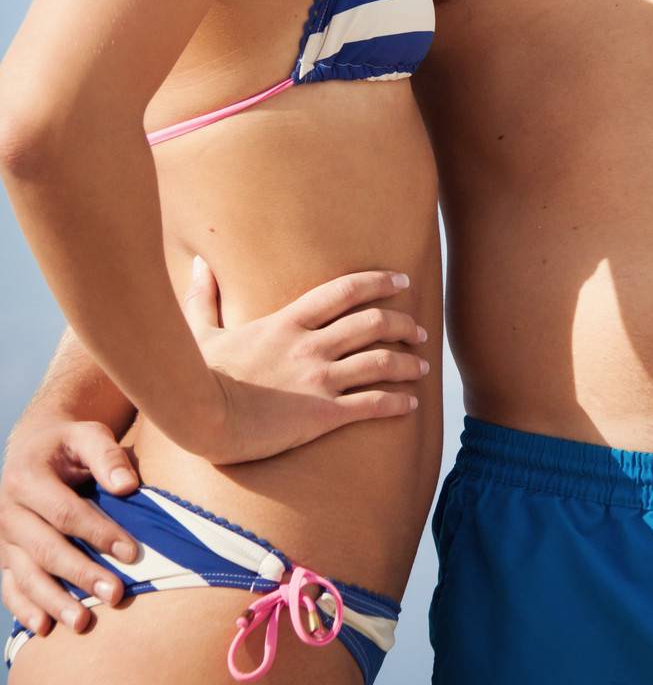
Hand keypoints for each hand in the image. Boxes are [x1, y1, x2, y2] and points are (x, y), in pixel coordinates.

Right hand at [0, 266, 429, 633]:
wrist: (203, 421)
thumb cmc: (200, 378)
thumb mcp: (202, 332)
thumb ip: (205, 297)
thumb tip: (198, 264)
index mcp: (288, 321)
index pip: (345, 290)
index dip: (378, 282)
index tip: (402, 281)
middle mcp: (311, 345)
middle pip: (373, 323)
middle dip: (403, 324)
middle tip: (420, 329)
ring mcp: (319, 379)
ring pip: (380, 362)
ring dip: (408, 362)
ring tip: (423, 366)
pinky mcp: (323, 414)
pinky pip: (371, 404)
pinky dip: (397, 403)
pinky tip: (411, 405)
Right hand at [0, 416, 140, 636]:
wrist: (33, 449)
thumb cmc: (68, 444)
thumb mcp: (88, 434)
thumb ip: (107, 456)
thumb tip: (128, 486)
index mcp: (26, 477)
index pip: (64, 512)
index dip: (98, 533)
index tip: (132, 553)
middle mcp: (7, 510)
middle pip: (45, 549)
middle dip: (81, 574)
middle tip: (115, 595)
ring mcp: (2, 537)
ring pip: (26, 575)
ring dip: (54, 601)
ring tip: (83, 623)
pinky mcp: (2, 556)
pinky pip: (10, 587)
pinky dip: (24, 609)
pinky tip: (43, 628)